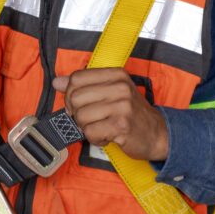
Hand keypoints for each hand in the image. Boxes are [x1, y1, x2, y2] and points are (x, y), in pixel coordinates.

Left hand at [53, 68, 168, 161]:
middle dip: (77, 113)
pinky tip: (107, 136)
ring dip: (87, 128)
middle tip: (91, 119)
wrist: (158, 133)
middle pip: (75, 97)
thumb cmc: (131, 113)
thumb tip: (56, 82)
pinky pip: (90, 133)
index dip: (70, 94)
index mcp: (116, 74)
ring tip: (101, 127)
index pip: (76, 78)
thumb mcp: (110, 92)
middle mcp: (120, 87)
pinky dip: (95, 139)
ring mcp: (122, 106)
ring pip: (81, 117)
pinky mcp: (121, 125)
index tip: (78, 104)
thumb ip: (83, 85)